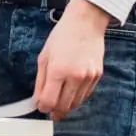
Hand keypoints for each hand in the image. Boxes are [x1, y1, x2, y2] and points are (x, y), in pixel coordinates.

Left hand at [34, 0, 108, 119]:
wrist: (85, 24)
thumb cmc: (62, 37)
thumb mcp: (44, 57)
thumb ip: (41, 81)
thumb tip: (38, 99)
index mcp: (58, 70)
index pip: (49, 101)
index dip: (43, 107)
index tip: (40, 106)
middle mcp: (75, 76)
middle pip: (63, 106)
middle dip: (54, 110)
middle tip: (49, 109)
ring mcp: (88, 77)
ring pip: (76, 104)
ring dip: (66, 107)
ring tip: (58, 103)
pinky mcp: (97, 77)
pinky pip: (85, 95)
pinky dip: (76, 98)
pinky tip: (69, 94)